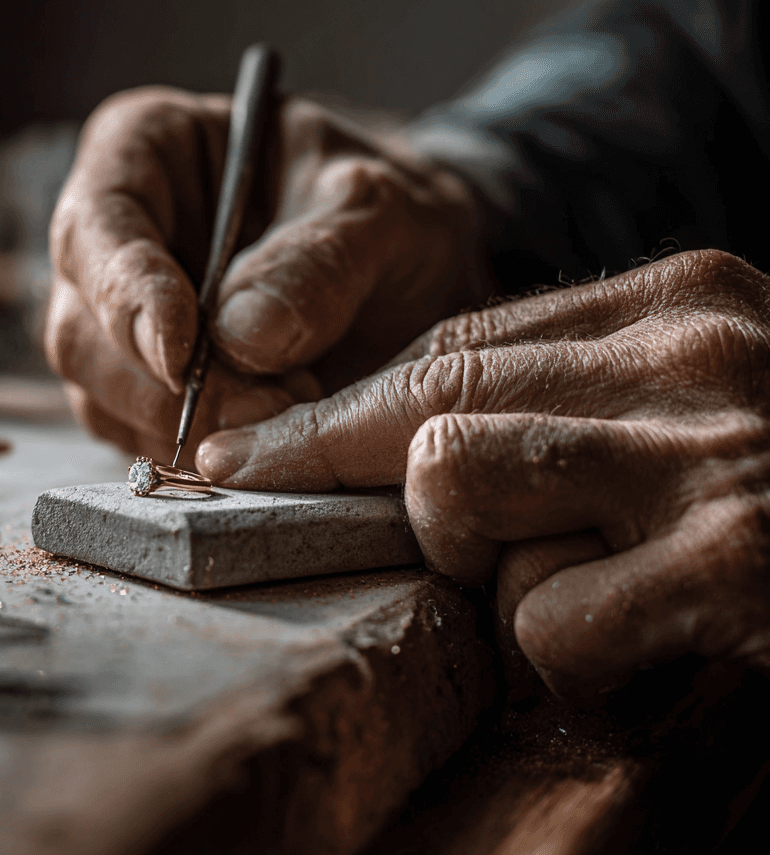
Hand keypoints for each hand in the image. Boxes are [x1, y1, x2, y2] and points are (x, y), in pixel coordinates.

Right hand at [45, 87, 488, 465]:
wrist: (412, 270)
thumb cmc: (381, 211)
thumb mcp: (378, 213)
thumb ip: (318, 263)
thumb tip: (241, 339)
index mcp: (146, 149)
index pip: (97, 224)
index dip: (126, 293)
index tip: (180, 353)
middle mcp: (111, 240)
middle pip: (81, 328)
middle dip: (164, 386)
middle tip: (265, 405)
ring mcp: (117, 322)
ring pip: (100, 395)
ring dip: (185, 428)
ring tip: (286, 415)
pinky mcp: (141, 392)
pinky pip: (136, 439)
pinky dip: (196, 453)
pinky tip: (264, 442)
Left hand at [198, 250, 769, 702]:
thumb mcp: (690, 404)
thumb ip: (566, 403)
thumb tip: (398, 452)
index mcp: (681, 300)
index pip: (448, 348)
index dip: (332, 414)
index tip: (240, 456)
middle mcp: (696, 355)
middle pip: (430, 409)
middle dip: (354, 482)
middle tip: (351, 523)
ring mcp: (717, 456)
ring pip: (460, 493)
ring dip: (493, 573)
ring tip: (582, 595)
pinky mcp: (742, 568)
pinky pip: (548, 622)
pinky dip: (571, 661)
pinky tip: (649, 653)